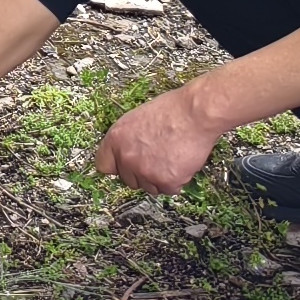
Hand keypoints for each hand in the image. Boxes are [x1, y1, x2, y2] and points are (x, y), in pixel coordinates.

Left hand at [101, 82, 228, 195]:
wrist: (195, 114)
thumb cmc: (172, 110)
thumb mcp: (137, 119)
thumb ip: (127, 140)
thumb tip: (126, 154)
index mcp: (115, 139)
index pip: (104, 165)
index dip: (118, 166)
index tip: (125, 167)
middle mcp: (126, 157)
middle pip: (128, 180)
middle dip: (142, 173)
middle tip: (157, 159)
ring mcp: (145, 171)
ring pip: (149, 188)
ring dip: (159, 178)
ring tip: (171, 158)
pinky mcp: (165, 181)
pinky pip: (169, 189)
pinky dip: (177, 181)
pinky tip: (181, 163)